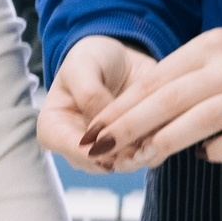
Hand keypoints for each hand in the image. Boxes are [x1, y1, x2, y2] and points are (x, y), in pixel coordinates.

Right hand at [40, 36, 160, 172]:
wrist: (118, 56)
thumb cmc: (90, 58)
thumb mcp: (82, 66)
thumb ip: (89, 96)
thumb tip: (104, 130)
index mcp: (55, 128)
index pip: (71, 150)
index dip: (93, 152)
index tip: (111, 143)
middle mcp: (81, 146)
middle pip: (100, 164)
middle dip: (121, 158)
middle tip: (139, 148)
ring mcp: (109, 148)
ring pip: (126, 164)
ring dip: (141, 156)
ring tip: (155, 143)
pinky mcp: (134, 144)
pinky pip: (148, 154)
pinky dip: (158, 148)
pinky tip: (166, 136)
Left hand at [81, 28, 221, 169]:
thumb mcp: (214, 62)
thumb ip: (177, 83)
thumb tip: (126, 118)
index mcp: (210, 46)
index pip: (156, 78)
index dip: (121, 105)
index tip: (94, 128)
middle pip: (171, 98)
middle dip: (130, 124)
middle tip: (101, 146)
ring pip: (200, 119)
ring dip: (166, 141)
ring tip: (140, 157)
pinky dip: (213, 151)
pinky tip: (200, 155)